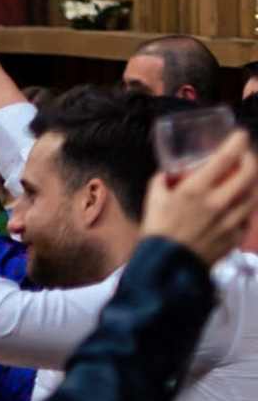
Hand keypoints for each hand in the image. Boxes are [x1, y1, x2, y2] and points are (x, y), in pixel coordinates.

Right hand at [145, 130, 257, 257]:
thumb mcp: (153, 197)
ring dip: (252, 182)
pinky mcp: (236, 235)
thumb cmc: (158, 229)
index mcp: (196, 190)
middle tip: (246, 155)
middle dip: (251, 159)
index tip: (240, 134)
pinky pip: (247, 215)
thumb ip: (164, 180)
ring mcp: (231, 220)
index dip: (237, 142)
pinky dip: (245, 206)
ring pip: (254, 194)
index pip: (225, 158)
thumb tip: (173, 173)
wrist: (168, 265)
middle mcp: (219, 202)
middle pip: (249, 174)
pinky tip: (238, 204)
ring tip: (246, 178)